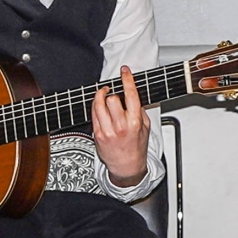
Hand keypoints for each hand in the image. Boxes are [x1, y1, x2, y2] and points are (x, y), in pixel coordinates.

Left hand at [90, 67, 149, 183]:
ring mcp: (107, 130)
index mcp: (135, 122)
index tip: (125, 71)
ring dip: (101, 96)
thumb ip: (139, 110)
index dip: (127, 79)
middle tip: (113, 92)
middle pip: (112, 98)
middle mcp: (120, 126)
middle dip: (112, 92)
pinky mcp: (97, 134)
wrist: (127, 167)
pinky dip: (95, 106)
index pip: (130, 95)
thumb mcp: (145, 128)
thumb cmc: (137, 148)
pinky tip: (100, 106)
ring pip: (99, 104)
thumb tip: (132, 95)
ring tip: (104, 94)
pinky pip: (93, 114)